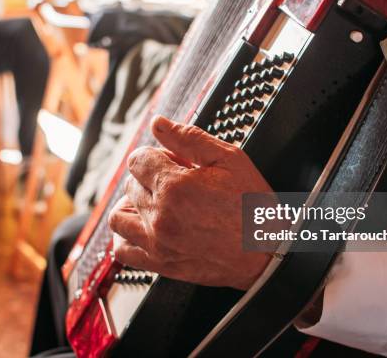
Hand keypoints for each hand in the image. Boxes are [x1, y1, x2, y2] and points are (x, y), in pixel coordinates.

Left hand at [109, 115, 271, 289]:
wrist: (269, 251)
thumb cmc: (254, 206)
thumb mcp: (229, 160)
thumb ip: (189, 138)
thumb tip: (158, 123)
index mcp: (175, 187)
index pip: (138, 160)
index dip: (156, 156)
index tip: (173, 162)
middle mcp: (160, 216)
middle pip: (130, 185)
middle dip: (149, 178)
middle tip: (176, 182)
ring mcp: (158, 243)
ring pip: (118, 217)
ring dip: (130, 205)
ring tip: (154, 204)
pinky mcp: (161, 264)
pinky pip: (122, 251)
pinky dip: (125, 237)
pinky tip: (143, 228)